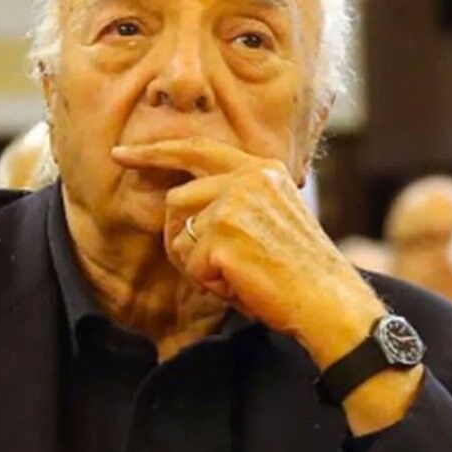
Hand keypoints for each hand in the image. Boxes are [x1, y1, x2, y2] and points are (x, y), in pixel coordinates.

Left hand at [112, 138, 384, 367]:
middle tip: (192, 256)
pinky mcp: (222, 233)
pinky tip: (241, 283)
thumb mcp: (271, 216)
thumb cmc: (298, 270)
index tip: (122, 153)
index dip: (156, 151)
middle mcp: (247, 177)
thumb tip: (178, 200)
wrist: (328, 301)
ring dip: (196, 261)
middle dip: (173, 231)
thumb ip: (233, 199)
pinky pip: (189, 261)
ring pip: (178, 232)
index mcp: (261, 168)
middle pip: (176, 198)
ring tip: (235, 273)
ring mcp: (233, 202)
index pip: (198, 150)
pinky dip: (209, 281)